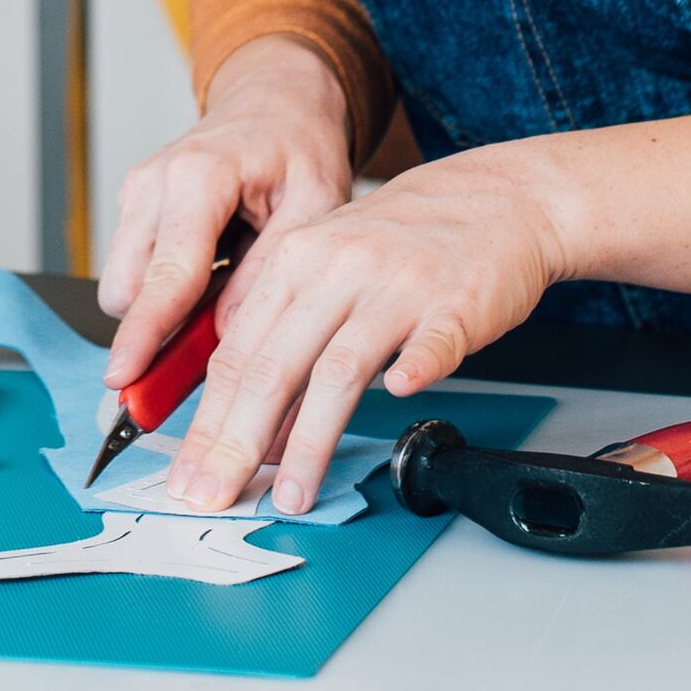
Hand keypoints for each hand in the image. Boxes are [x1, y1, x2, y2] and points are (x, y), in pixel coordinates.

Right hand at [98, 35, 353, 393]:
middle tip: (210, 344)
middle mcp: (156, 181)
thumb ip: (271, 269)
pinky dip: (165, 285)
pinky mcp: (133, 203)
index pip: (168, 272)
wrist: (276, 103)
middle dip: (155, 329)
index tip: (124, 378)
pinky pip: (133, 268)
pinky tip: (211, 266)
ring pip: (124, 283)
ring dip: (163, 305)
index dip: (146, 332)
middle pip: (129, 287)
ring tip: (225, 285)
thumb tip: (227, 335)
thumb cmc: (300, 150)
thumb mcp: (316, 204)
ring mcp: (137, 191)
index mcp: (202, 176)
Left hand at [162, 144, 571, 515]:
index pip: (236, 355)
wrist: (498, 196)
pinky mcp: (455, 303)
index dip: (207, 423)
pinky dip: (414, 371)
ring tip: (292, 493)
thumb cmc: (410, 238)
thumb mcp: (331, 268)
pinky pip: (430, 343)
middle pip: (273, 367)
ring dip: (309, 441)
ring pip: (339, 370)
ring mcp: (397, 286)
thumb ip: (292, 339)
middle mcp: (338, 270)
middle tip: (216, 494)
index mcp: (296, 262)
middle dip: (236, 443)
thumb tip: (257, 430)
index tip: (191, 472)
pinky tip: (399, 399)